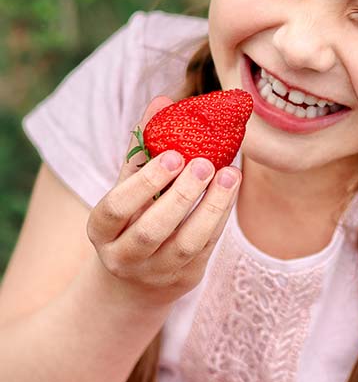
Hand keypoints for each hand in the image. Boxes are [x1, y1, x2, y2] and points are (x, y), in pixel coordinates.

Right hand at [86, 97, 242, 307]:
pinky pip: (207, 246)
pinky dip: (221, 215)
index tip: (174, 156)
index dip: (144, 183)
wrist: (135, 281)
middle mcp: (124, 256)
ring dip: (212, 206)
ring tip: (230, 173)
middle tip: (204, 163)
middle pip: (151, 230)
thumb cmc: (134, 216)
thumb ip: (143, 147)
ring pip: (187, 243)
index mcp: (101, 230)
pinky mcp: (186, 277)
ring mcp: (156, 271)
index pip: (115, 208)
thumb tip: (162, 100)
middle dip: (181, 196)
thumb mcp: (129, 186)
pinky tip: (232, 187)